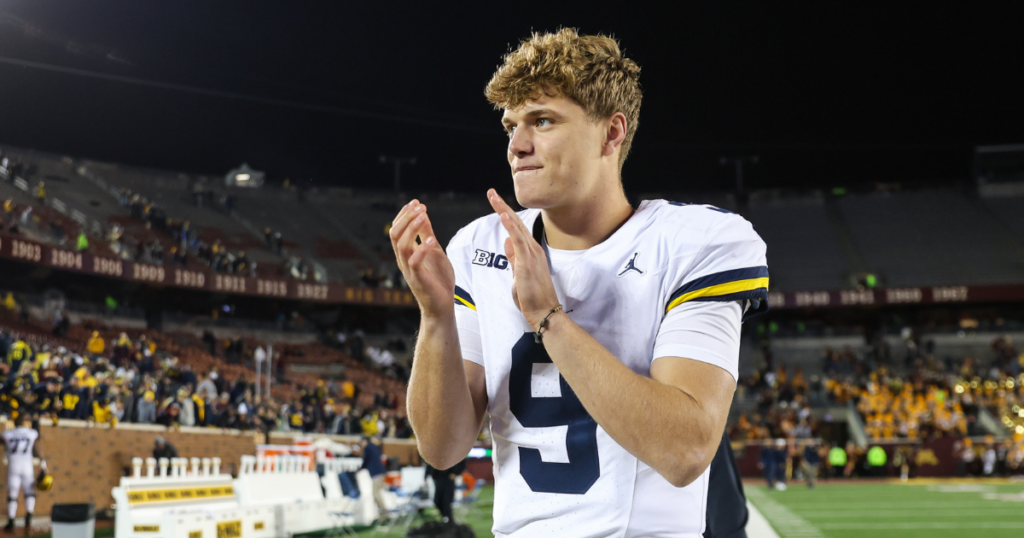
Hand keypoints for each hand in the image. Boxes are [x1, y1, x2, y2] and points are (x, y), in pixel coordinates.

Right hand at [390, 200, 455, 319]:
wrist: (441, 306)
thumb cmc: (438, 280)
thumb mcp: (435, 252)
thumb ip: (427, 235)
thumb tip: (423, 214)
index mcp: (406, 253)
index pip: (397, 229)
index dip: (404, 214)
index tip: (416, 202)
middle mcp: (403, 260)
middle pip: (395, 234)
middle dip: (406, 217)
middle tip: (420, 206)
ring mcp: (409, 270)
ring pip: (401, 245)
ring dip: (412, 228)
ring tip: (424, 216)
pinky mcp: (418, 279)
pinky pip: (414, 262)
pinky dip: (422, 249)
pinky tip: (433, 240)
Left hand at [487, 189, 559, 328]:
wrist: (544, 312)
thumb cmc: (532, 297)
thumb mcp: (519, 274)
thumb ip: (513, 258)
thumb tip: (507, 241)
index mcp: (530, 252)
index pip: (516, 228)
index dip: (505, 214)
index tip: (496, 202)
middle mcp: (533, 249)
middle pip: (516, 222)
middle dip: (502, 206)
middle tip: (491, 192)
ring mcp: (532, 254)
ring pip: (516, 226)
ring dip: (504, 210)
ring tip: (493, 197)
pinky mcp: (527, 261)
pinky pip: (518, 239)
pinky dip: (511, 226)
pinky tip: (504, 215)